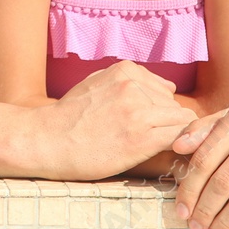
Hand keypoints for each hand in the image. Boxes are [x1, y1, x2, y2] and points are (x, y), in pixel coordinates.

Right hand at [28, 60, 191, 180]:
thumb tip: (167, 86)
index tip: (150, 128)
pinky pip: (180, 138)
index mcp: (124, 70)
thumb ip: (129, 82)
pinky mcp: (142, 137)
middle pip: (174, 106)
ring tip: (154, 152)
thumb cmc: (69, 118)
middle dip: (167, 124)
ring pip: (182, 121)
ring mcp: (139, 110)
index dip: (160, 112)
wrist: (47, 141)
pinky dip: (180, 148)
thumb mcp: (96, 84)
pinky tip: (168, 158)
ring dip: (173, 137)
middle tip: (150, 143)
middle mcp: (134, 85)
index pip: (164, 90)